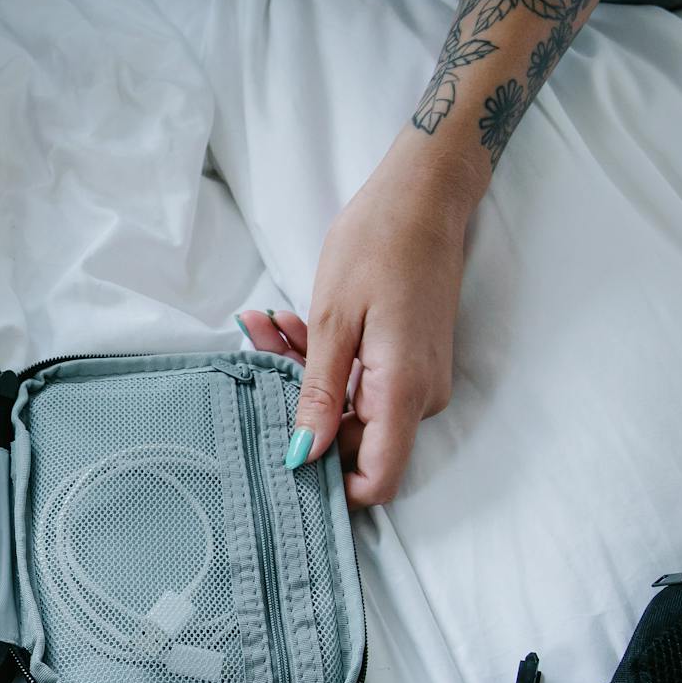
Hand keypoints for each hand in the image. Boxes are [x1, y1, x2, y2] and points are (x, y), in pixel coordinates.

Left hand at [238, 129, 484, 506]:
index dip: (330, 485)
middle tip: (257, 351)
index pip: (376, 480)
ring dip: (302, 377)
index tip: (282, 456)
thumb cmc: (377, 245)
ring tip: (269, 326)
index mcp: (402, 391)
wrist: (424, 196)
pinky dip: (325, 364)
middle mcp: (420, 397)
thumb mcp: (332, 320)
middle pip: (353, 443)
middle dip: (297, 410)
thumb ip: (317, 395)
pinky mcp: (411, 364)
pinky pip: (361, 385)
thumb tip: (303, 455)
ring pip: (349, 410)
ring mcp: (419, 381)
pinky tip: (292, 326)